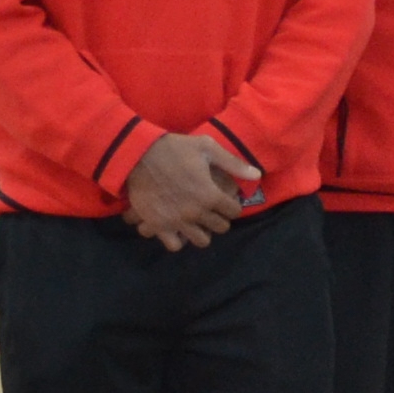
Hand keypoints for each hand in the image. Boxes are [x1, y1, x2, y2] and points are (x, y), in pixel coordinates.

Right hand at [121, 133, 243, 251]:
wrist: (136, 153)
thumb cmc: (174, 148)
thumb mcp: (207, 147)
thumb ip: (233, 163)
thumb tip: (257, 175)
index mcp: (211, 195)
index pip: (234, 211)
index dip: (232, 205)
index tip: (225, 200)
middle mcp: (197, 212)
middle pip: (220, 228)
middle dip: (219, 219)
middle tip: (211, 211)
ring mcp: (177, 221)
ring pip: (201, 240)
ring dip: (201, 232)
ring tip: (196, 222)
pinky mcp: (158, 225)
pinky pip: (174, 244)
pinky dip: (177, 239)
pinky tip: (177, 228)